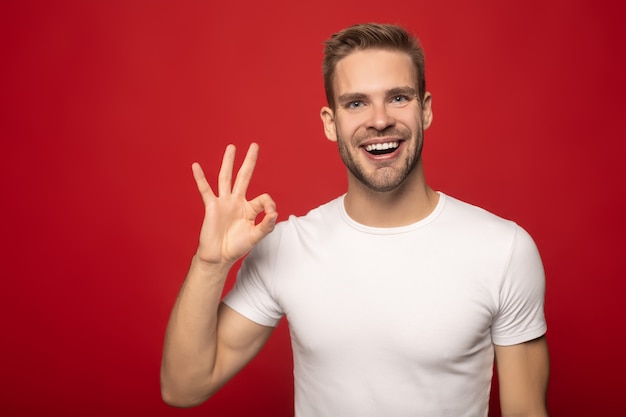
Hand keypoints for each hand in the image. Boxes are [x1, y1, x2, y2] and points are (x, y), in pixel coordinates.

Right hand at [192, 143, 276, 265]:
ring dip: (228, 162)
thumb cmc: (236, 247)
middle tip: (254, 145)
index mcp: (249, 208)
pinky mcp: (211, 206)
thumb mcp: (256, 236)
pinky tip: (196, 166)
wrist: (218, 256)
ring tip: (231, 147)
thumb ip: (266, 225)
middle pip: (244, 176)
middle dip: (249, 161)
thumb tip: (274, 212)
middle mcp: (236, 202)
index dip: (269, 204)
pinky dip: (200, 178)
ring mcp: (223, 202)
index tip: (270, 214)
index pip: (263, 198)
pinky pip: (205, 189)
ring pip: (226, 178)